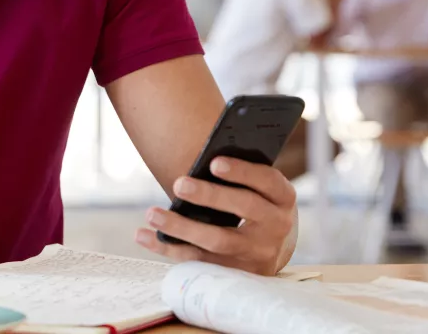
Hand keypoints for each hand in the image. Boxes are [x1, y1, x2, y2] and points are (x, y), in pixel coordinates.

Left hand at [135, 157, 297, 275]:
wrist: (270, 248)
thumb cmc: (256, 204)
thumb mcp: (259, 188)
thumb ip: (239, 173)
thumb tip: (203, 156)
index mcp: (282, 198)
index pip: (267, 181)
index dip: (242, 171)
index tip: (214, 162)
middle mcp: (275, 227)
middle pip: (244, 208)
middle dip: (210, 196)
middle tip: (179, 184)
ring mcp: (256, 254)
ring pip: (218, 241)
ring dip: (182, 227)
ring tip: (152, 213)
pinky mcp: (235, 273)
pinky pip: (198, 261)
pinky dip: (168, 248)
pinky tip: (144, 235)